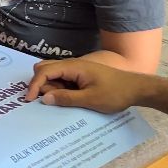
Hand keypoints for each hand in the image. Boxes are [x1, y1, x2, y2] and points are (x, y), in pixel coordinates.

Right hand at [25, 58, 146, 112]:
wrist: (137, 88)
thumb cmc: (115, 93)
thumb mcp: (91, 99)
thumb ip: (66, 98)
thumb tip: (44, 98)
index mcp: (73, 66)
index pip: (44, 71)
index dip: (34, 84)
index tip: (29, 100)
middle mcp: (71, 65)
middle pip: (44, 69)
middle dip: (41, 84)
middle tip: (49, 100)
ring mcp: (76, 70)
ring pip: (53, 75)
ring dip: (51, 87)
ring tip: (62, 102)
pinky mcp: (80, 76)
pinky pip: (62, 80)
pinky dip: (59, 89)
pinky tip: (66, 99)